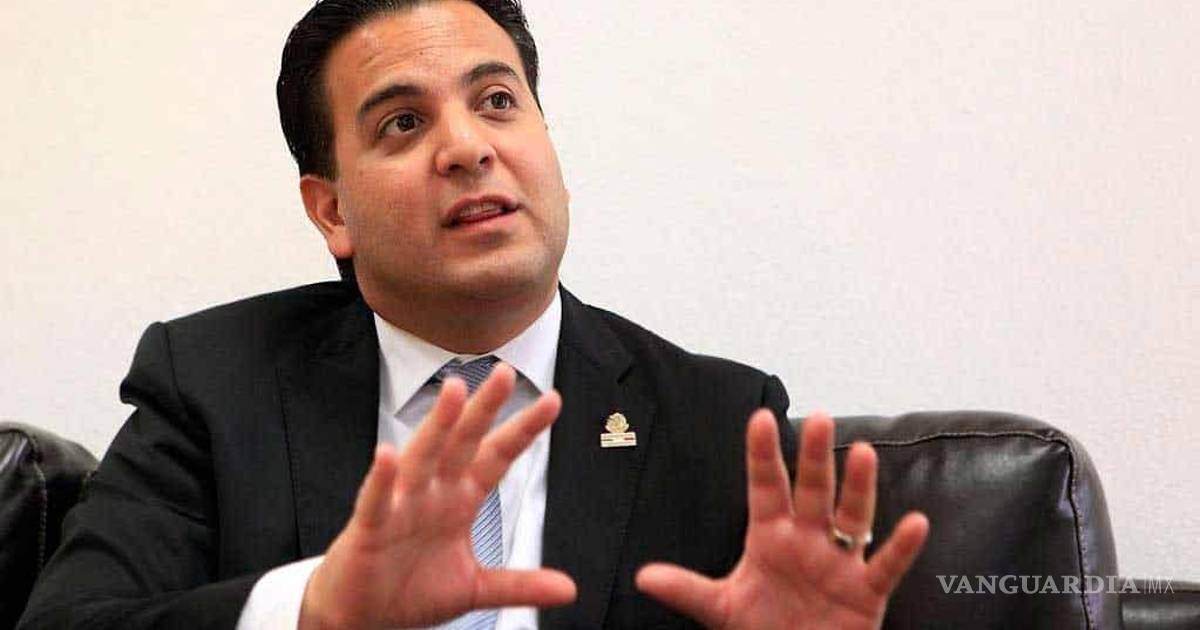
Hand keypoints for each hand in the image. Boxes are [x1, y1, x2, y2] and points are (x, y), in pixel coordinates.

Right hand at [299, 364, 575, 629]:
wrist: (361, 616)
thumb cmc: (410, 590)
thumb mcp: (474, 589)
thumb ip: (518, 584)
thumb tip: (567, 590)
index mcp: (459, 500)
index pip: (497, 456)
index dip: (523, 430)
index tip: (552, 400)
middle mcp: (433, 493)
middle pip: (463, 442)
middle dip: (484, 409)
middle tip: (505, 373)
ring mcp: (401, 505)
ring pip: (423, 457)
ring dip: (438, 425)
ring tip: (455, 391)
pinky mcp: (370, 528)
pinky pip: (377, 500)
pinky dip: (383, 479)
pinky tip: (389, 454)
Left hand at [636, 410, 928, 629]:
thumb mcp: (721, 609)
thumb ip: (687, 589)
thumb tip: (643, 577)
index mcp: (771, 538)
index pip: (766, 487)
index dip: (763, 455)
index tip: (760, 418)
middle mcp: (808, 542)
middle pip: (813, 492)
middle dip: (815, 458)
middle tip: (820, 419)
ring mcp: (839, 564)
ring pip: (852, 518)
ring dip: (858, 488)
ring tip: (861, 453)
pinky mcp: (866, 593)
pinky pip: (886, 566)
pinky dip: (901, 547)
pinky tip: (914, 522)